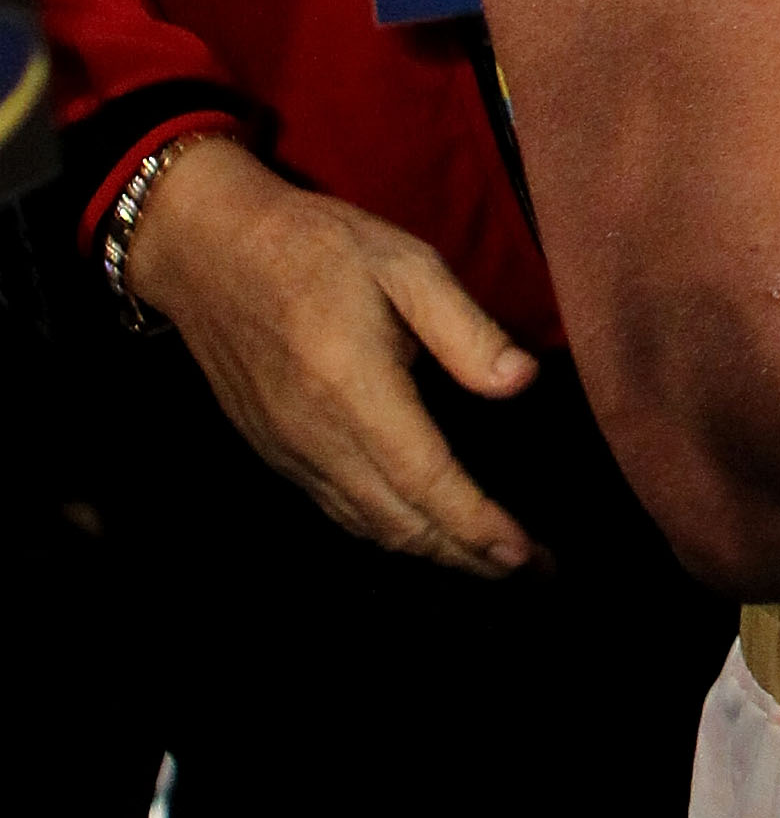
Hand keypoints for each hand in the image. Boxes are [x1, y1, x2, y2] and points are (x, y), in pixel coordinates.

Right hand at [122, 136, 544, 574]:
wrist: (208, 251)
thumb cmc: (315, 246)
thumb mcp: (402, 262)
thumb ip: (464, 327)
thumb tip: (520, 382)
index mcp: (354, 388)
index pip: (428, 482)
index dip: (480, 527)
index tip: (530, 555)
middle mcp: (317, 437)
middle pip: (401, 524)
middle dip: (469, 557)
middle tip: (533, 571)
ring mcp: (289, 453)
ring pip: (368, 527)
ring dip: (432, 553)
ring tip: (490, 561)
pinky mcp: (273, 454)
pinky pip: (338, 511)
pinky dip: (388, 532)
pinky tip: (421, 530)